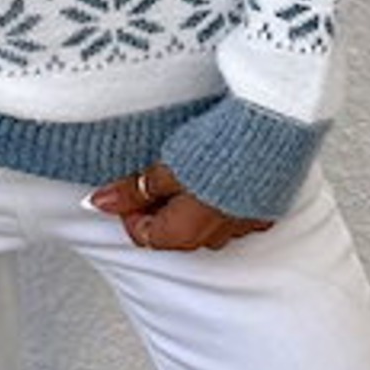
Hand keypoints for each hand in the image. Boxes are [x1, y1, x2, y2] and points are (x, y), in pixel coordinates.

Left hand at [87, 162, 275, 250]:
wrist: (270, 133)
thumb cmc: (217, 149)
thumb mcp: (166, 167)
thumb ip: (134, 189)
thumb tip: (100, 203)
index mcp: (187, 232)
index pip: (145, 236)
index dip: (127, 212)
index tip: (122, 188)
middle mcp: (217, 236)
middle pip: (175, 232)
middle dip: (157, 207)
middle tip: (148, 175)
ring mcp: (244, 224)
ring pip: (204, 222)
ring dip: (188, 202)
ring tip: (181, 168)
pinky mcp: (264, 207)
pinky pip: (231, 211)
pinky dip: (216, 197)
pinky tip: (213, 171)